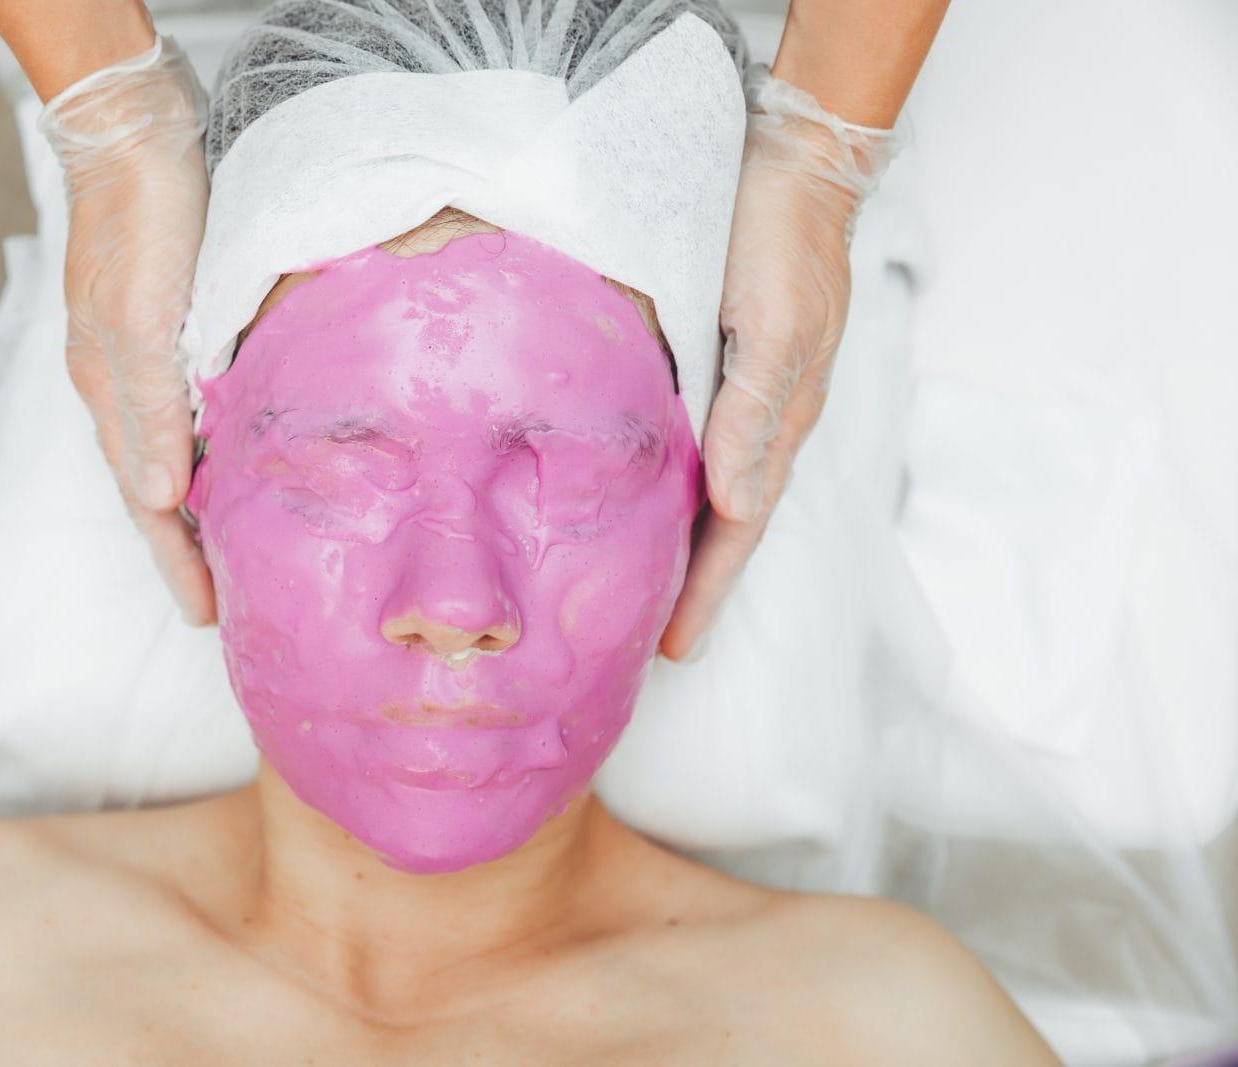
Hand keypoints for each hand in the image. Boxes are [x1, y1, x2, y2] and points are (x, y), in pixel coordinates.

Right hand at [39, 38, 215, 624]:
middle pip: (153, 487)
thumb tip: (156, 497)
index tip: (204, 614)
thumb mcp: (144, 318)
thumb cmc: (142, 216)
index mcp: (111, 389)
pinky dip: (207, 450)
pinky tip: (233, 457)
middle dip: (183, 549)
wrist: (135, 134)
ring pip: (170, 452)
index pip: (144, 499)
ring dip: (195, 506)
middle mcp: (123, 382)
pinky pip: (188, 411)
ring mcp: (144, 355)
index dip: (175, 559)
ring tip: (230, 549)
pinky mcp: (172, 326)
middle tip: (221, 601)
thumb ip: (149, 409)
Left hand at [659, 67, 899, 660]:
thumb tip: (735, 504)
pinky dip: (670, 484)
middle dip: (694, 585)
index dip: (706, 590)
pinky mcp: (717, 364)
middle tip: (654, 643)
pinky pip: (692, 443)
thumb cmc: (785, 243)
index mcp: (779, 422)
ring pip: (709, 488)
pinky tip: (641, 496)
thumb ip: (753, 415)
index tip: (674, 649)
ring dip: (682, 541)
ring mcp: (740, 394)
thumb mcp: (776, 328)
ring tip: (644, 590)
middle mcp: (760, 419)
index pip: (738, 528)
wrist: (794, 166)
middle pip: (724, 521)